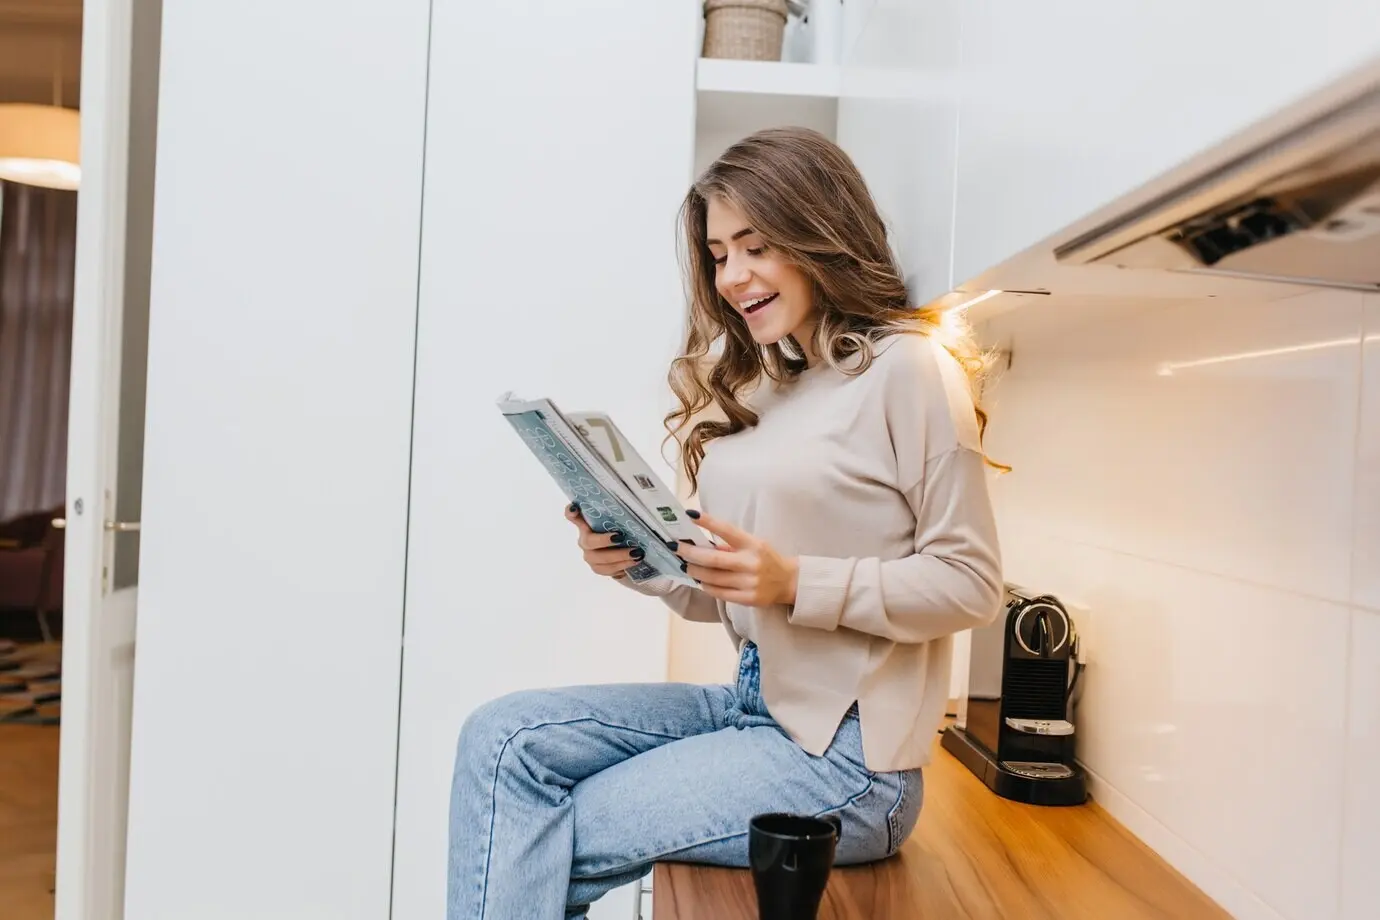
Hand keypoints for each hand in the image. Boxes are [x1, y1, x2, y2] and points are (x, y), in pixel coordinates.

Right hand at [565, 502, 644, 577]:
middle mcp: (585, 540)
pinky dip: (620, 568)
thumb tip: (637, 501)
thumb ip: (621, 515)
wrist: (630, 556)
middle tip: (622, 537)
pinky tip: (631, 565)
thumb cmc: (625, 534)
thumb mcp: (623, 523)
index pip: (573, 516)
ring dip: (619, 557)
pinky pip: (606, 571)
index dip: (571, 513)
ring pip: (599, 560)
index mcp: (588, 525)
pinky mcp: (598, 569)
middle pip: (589, 541)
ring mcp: (590, 556)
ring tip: (636, 555)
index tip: (575, 508)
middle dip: (605, 540)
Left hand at [675, 510, 798, 606]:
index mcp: (753, 544)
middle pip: (713, 560)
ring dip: (695, 571)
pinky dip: (706, 586)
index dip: (708, 522)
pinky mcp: (748, 599)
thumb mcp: (754, 544)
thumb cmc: (766, 559)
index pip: (727, 530)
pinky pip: (719, 593)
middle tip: (677, 548)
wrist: (789, 582)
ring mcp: (749, 583)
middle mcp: (751, 563)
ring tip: (685, 565)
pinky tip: (699, 580)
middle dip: (691, 553)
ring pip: (713, 578)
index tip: (690, 515)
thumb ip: (731, 545)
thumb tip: (702, 542)